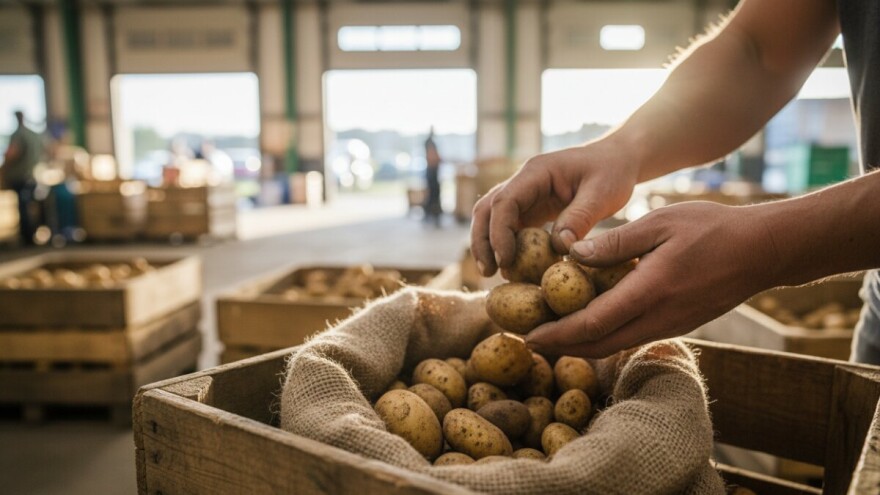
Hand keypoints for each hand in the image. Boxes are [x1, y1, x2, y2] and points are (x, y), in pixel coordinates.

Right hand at [470, 141, 639, 276]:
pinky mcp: (531, 209)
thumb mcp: (603, 194)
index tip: (505, 260)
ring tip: (493, 274)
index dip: (500, 232)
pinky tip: (512, 268)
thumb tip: (559, 248)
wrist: (616, 160)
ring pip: (491, 218)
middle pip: (487, 209)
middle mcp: (523, 182)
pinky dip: (506, 246)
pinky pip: (510, 228)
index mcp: (537, 172)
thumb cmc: (612, 172)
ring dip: (488, 244)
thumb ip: (579, 218)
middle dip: (482, 240)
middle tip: (488, 272)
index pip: (505, 201)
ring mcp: (525, 195)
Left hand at [524, 201, 781, 357]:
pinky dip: (603, 337)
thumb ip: (614, 242)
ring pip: (615, 345)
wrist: (764, 251)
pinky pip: (632, 338)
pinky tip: (588, 325)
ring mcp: (670, 325)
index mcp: (650, 291)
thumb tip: (571, 254)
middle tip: (528, 343)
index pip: (592, 323)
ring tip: (550, 336)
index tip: (528, 336)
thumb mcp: (660, 223)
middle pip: (598, 345)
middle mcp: (658, 317)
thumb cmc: (712, 228)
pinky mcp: (677, 324)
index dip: (557, 334)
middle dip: (561, 347)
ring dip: (580, 345)